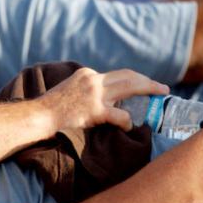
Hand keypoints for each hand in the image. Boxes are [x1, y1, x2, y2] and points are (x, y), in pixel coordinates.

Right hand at [41, 68, 167, 132]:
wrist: (39, 117)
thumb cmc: (53, 109)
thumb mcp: (71, 90)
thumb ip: (88, 90)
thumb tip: (107, 100)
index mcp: (88, 74)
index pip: (118, 74)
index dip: (136, 79)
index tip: (147, 85)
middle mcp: (93, 80)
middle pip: (129, 76)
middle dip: (149, 82)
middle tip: (163, 88)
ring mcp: (94, 94)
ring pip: (130, 87)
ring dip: (148, 91)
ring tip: (160, 98)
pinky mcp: (94, 111)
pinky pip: (120, 116)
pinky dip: (129, 122)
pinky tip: (130, 128)